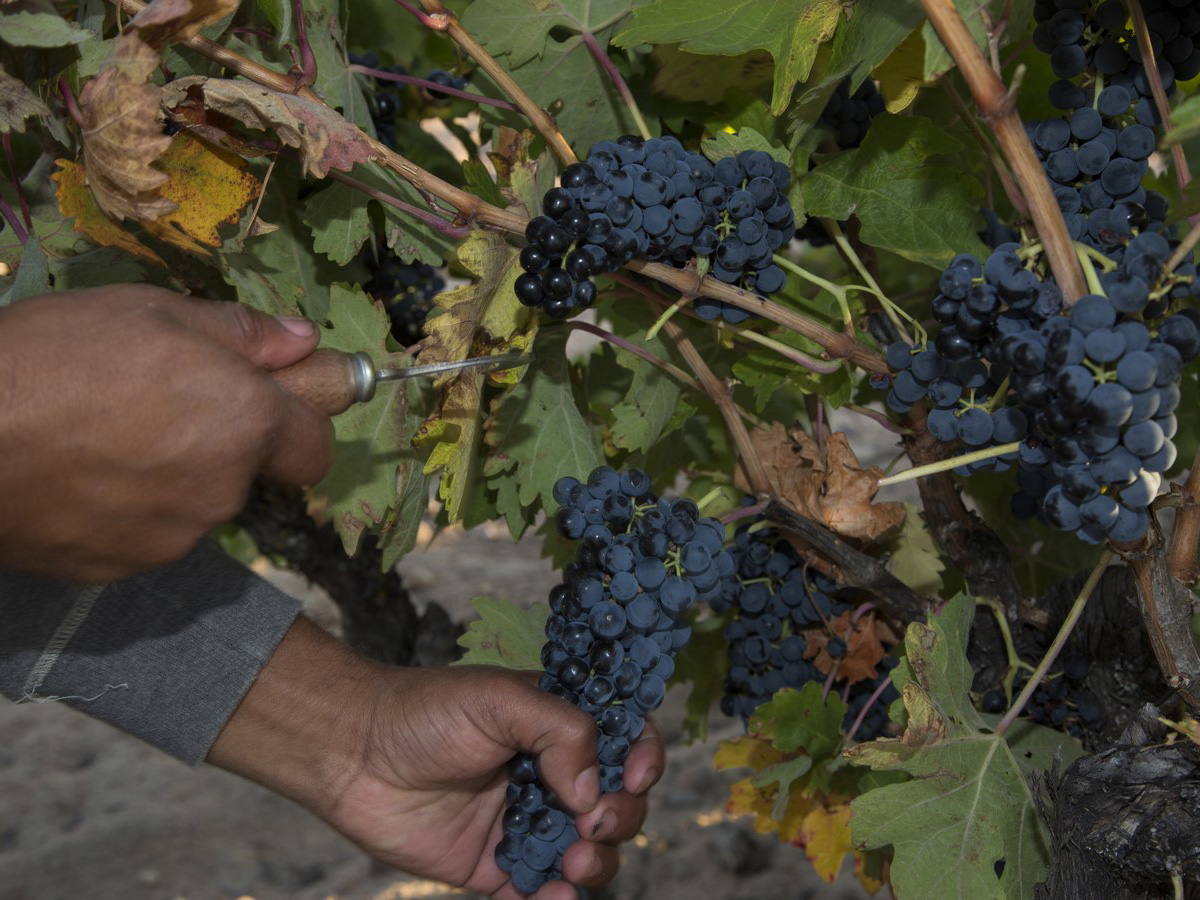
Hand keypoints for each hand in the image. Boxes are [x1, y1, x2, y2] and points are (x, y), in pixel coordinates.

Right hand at [0, 285, 333, 581]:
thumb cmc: (53, 357)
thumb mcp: (150, 312)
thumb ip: (240, 332)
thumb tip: (302, 342)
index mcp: (246, 423)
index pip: (315, 447)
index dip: (298, 423)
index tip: (267, 405)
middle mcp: (223, 490)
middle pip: (246, 472)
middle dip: (216, 442)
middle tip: (150, 404)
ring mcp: (172, 538)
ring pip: (192, 504)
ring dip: (168, 476)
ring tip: (96, 438)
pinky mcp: (120, 569)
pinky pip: (142, 534)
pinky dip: (123, 510)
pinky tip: (73, 475)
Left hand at [210, 618, 664, 898]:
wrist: (353, 754)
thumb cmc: (426, 711)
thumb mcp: (500, 698)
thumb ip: (560, 731)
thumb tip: (594, 791)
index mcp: (558, 727)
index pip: (624, 740)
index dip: (643, 757)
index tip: (637, 772)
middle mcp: (550, 777)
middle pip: (617, 803)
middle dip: (623, 816)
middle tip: (595, 822)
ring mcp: (524, 824)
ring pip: (588, 854)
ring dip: (597, 862)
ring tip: (575, 862)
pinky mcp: (494, 867)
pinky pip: (539, 894)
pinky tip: (554, 896)